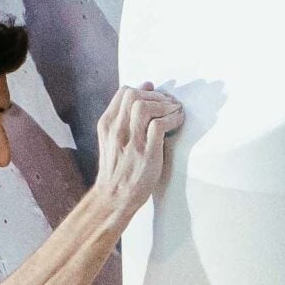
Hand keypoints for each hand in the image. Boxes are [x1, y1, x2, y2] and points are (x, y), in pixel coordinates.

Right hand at [92, 82, 184, 216]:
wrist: (113, 198)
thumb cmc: (118, 169)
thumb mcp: (114, 139)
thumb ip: (126, 116)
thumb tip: (146, 86)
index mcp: (107, 125)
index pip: (124, 92)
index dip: (144, 91)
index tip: (156, 98)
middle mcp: (116, 130)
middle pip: (134, 95)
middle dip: (155, 96)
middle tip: (168, 104)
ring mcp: (130, 142)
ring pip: (145, 107)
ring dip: (164, 105)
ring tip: (174, 111)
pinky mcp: (146, 153)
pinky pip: (159, 125)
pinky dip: (172, 118)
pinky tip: (178, 121)